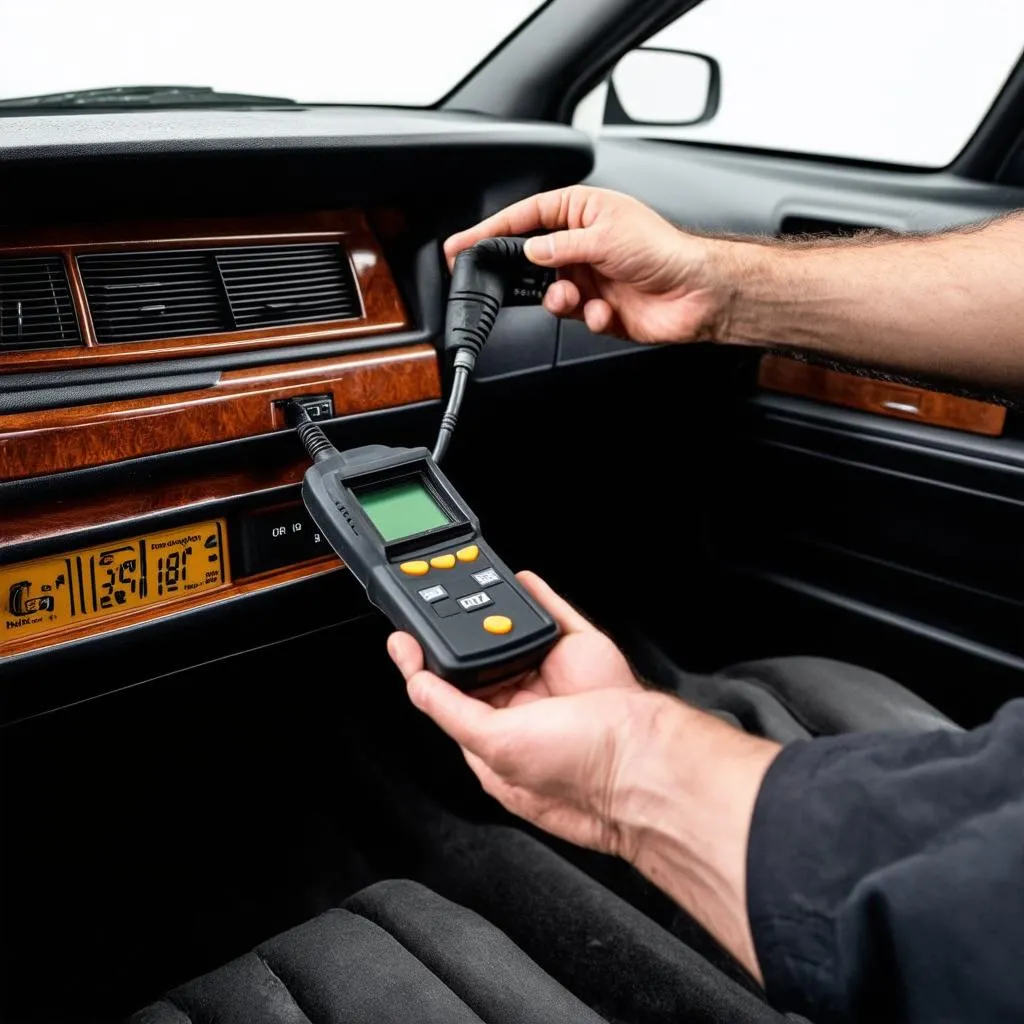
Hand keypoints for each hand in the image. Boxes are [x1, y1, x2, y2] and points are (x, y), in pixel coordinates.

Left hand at [386, 570, 664, 858]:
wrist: (637, 750)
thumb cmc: (577, 768)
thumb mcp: (493, 746)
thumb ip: (448, 709)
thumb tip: (414, 680)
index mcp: (496, 739)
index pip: (448, 698)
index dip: (423, 669)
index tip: (403, 642)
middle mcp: (522, 707)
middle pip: (477, 661)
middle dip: (457, 637)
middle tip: (429, 609)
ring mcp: (550, 675)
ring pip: (510, 634)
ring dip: (490, 613)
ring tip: (463, 591)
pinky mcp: (578, 648)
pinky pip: (552, 612)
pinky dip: (534, 594)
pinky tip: (517, 583)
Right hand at [443, 185, 730, 342]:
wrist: (697, 294)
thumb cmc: (664, 252)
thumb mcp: (604, 237)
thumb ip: (559, 247)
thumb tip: (529, 251)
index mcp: (582, 212)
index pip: (526, 217)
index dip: (493, 229)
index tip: (465, 243)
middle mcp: (582, 243)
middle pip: (531, 257)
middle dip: (519, 272)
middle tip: (491, 280)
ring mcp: (588, 276)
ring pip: (548, 291)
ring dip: (558, 299)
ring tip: (572, 298)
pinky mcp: (596, 307)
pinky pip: (573, 315)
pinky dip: (588, 316)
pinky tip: (606, 312)